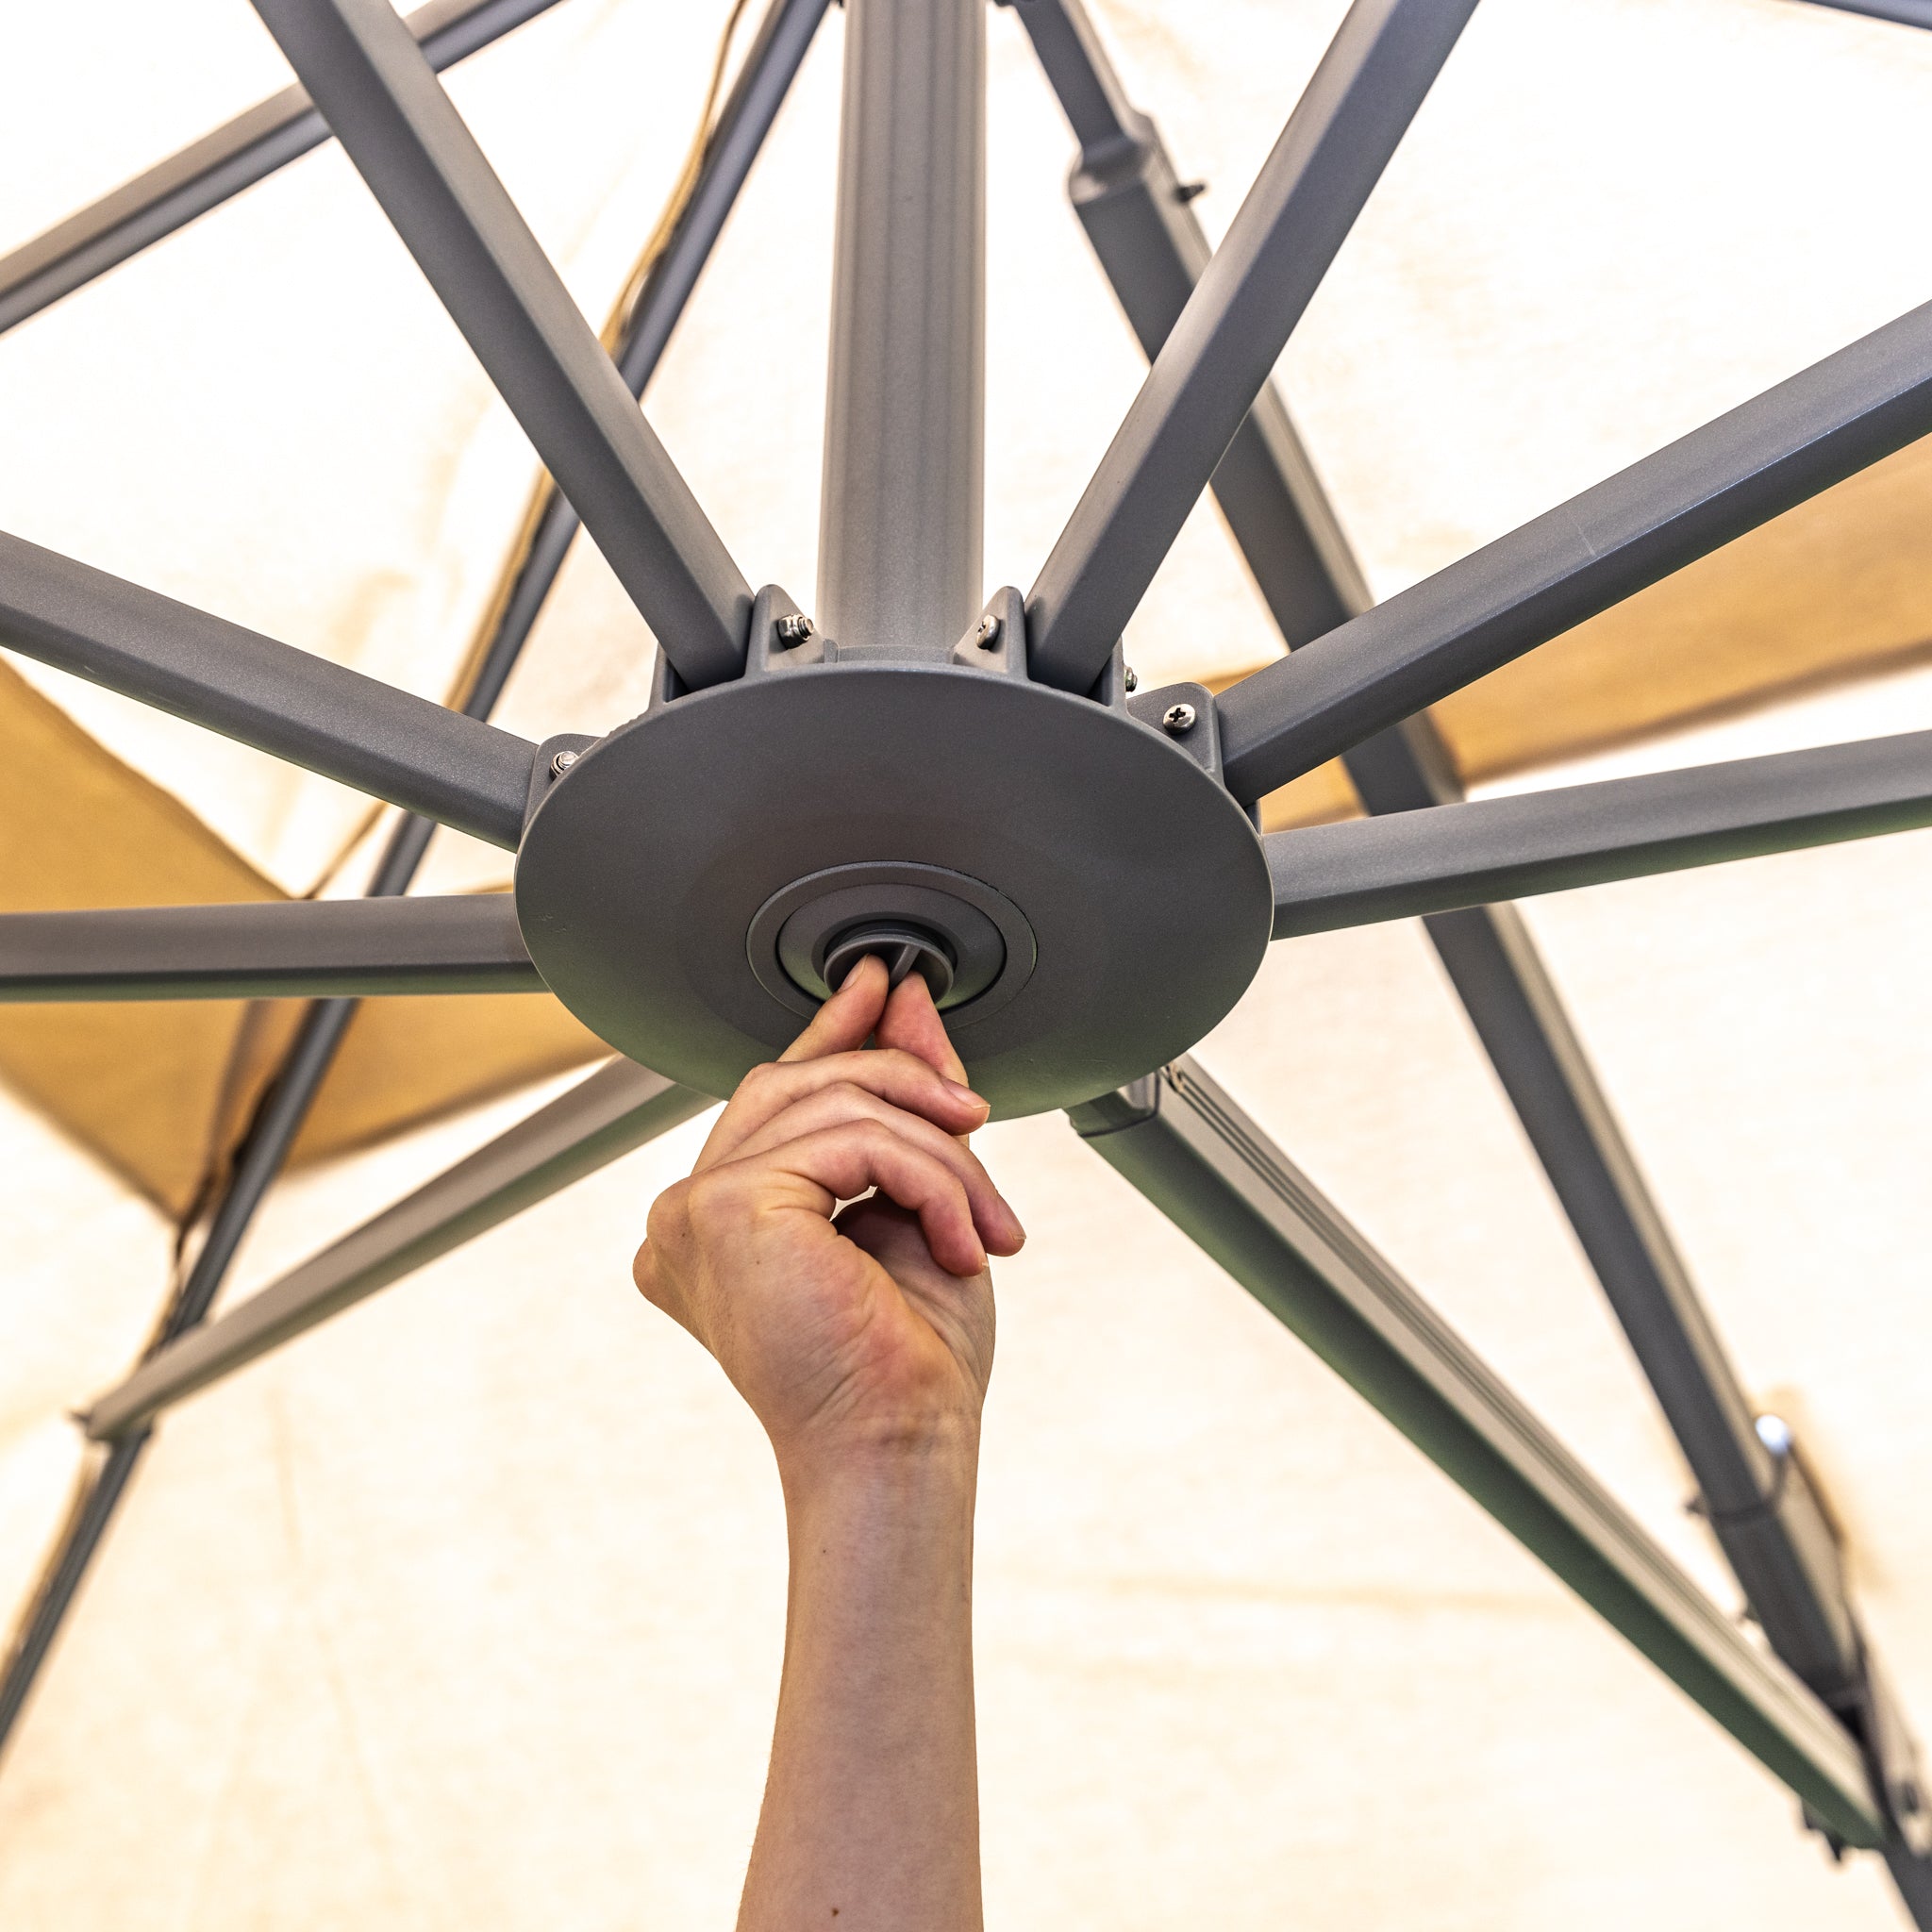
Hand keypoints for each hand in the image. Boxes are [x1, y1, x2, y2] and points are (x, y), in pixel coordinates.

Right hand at [633, 955, 1022, 1477]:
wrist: (903, 1448)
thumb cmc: (904, 1362)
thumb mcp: (916, 1198)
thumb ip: (902, 1101)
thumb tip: (903, 1004)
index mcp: (718, 1222)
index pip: (771, 1094)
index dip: (830, 1031)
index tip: (884, 988)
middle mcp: (685, 1216)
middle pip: (796, 1083)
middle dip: (903, 1082)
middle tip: (975, 1116)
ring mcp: (691, 1211)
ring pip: (836, 1106)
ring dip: (939, 1155)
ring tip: (985, 1224)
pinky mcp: (721, 1210)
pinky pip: (851, 1138)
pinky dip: (930, 1178)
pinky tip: (959, 1239)